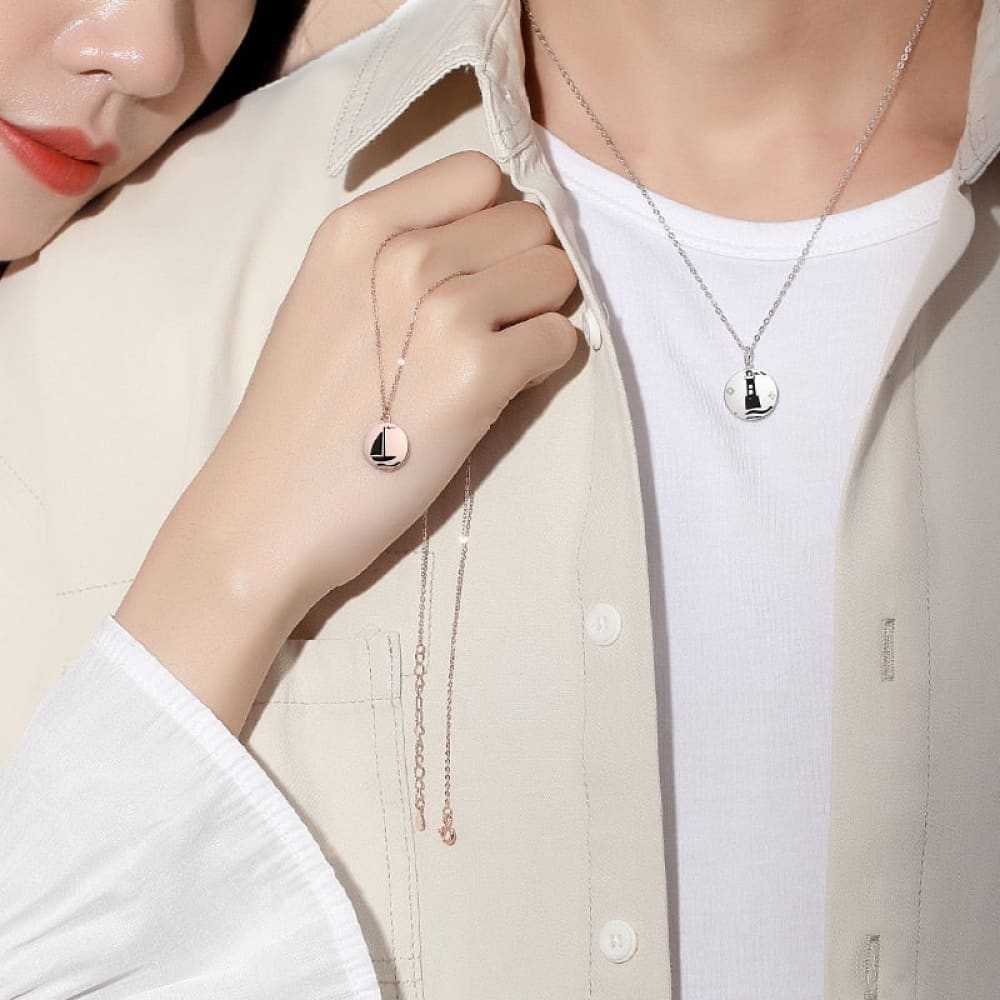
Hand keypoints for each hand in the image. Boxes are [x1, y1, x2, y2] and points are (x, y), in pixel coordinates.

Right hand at [116, 151, 579, 731]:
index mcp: (358, 226)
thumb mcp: (330, 304)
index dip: (493, 222)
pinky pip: (562, 339)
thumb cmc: (299, 420)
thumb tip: (487, 250)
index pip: (477, 173)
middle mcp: (403, 252)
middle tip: (492, 326)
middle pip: (527, 222)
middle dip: (524, 269)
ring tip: (498, 358)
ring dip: (540, 314)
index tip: (479, 269)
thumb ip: (397, 261)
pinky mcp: (480, 374)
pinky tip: (502, 392)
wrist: (269, 512)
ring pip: (555, 274)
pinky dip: (548, 363)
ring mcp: (444, 310)